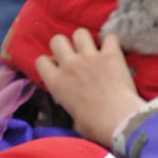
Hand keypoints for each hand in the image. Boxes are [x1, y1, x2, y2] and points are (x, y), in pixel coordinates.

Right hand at [32, 29, 148, 142]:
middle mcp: (69, 65)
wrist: (117, 120)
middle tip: (75, 54)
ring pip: (80, 32)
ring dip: (86, 39)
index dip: (50, 61)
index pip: (41, 60)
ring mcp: (90, 57)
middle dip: (65, 44)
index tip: (59, 67)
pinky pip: (110, 37)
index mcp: (56, 82)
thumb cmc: (94, 125)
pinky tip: (114, 49)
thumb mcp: (72, 118)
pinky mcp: (111, 54)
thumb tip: (77, 109)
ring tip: (93, 48)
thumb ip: (71, 104)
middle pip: (57, 40)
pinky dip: (112, 42)